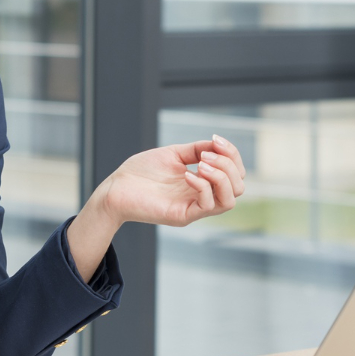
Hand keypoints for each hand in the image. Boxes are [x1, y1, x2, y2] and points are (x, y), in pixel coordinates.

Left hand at [97, 134, 245, 227]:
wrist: (116, 188)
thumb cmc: (141, 172)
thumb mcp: (174, 154)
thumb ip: (197, 150)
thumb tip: (217, 144)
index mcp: (203, 182)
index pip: (235, 174)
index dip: (232, 154)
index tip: (216, 140)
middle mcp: (202, 197)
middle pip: (239, 187)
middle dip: (229, 164)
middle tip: (205, 155)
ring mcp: (193, 208)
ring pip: (230, 200)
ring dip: (221, 176)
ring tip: (201, 164)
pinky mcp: (182, 216)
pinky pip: (207, 206)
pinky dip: (202, 186)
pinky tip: (186, 175)